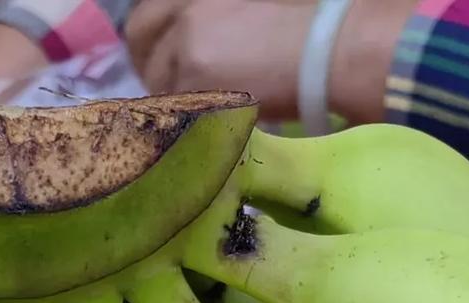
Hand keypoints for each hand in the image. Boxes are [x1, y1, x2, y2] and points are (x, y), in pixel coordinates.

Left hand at [127, 0, 419, 127]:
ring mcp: (185, 43)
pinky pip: (174, 106)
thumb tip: (189, 52)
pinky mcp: (193, 78)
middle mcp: (185, 10)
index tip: (154, 61)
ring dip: (172, 98)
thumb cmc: (306, 30)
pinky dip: (185, 118)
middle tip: (162, 91)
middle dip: (146, 67)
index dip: (146, 40)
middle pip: (141, 41)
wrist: (327, 52)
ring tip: (198, 113)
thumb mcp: (249, 9)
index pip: (148, 15)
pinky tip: (206, 125)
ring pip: (157, 81)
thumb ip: (213, 23)